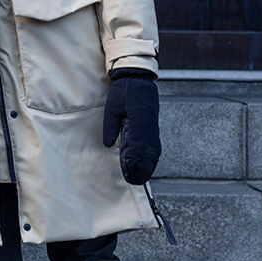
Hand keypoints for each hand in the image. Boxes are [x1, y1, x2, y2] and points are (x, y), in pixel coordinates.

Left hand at [103, 68, 160, 184]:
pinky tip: (144, 166)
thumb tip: (109, 145)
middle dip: (139, 170)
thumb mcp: (112, 108)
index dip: (131, 164)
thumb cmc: (124, 92)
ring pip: (152, 155)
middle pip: (146, 157)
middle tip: (131, 181)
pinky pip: (153, 149)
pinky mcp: (152, 130)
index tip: (127, 175)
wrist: (138, 79)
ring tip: (136, 178)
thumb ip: (111, 127)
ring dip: (145, 167)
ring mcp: (152, 131)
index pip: (136, 150)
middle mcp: (148, 130)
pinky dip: (149, 159)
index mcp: (138, 125)